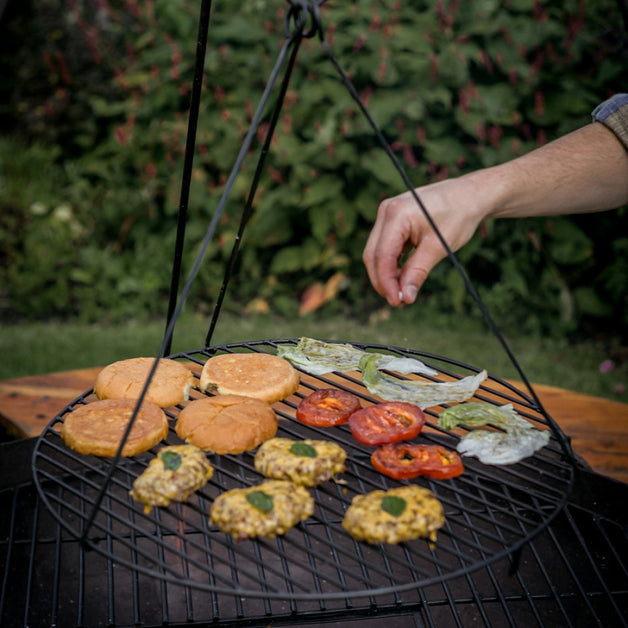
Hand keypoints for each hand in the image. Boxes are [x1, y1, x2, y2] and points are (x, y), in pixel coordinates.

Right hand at [363, 174, 485, 305]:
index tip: (398, 301)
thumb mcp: (439, 246)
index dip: (386, 282)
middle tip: (399, 301)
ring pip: (376, 253)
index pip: (382, 255)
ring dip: (386, 274)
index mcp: (396, 214)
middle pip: (373, 255)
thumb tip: (406, 296)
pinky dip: (392, 264)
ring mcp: (387, 215)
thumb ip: (418, 271)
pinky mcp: (391, 220)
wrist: (469, 195)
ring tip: (404, 291)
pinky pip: (384, 247)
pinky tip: (403, 277)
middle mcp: (386, 212)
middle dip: (383, 281)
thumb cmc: (458, 215)